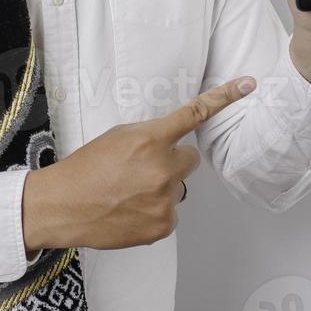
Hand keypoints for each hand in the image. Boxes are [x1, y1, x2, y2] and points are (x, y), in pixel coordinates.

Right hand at [21, 76, 255, 251]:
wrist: (63, 206)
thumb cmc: (84, 169)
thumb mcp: (117, 137)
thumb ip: (150, 137)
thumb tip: (171, 144)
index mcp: (149, 140)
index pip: (194, 115)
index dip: (223, 98)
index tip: (248, 85)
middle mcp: (163, 169)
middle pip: (190, 160)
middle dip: (172, 161)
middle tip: (142, 169)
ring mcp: (165, 200)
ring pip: (178, 188)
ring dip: (161, 189)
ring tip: (129, 194)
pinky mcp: (163, 226)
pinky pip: (171, 213)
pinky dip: (155, 212)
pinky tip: (130, 211)